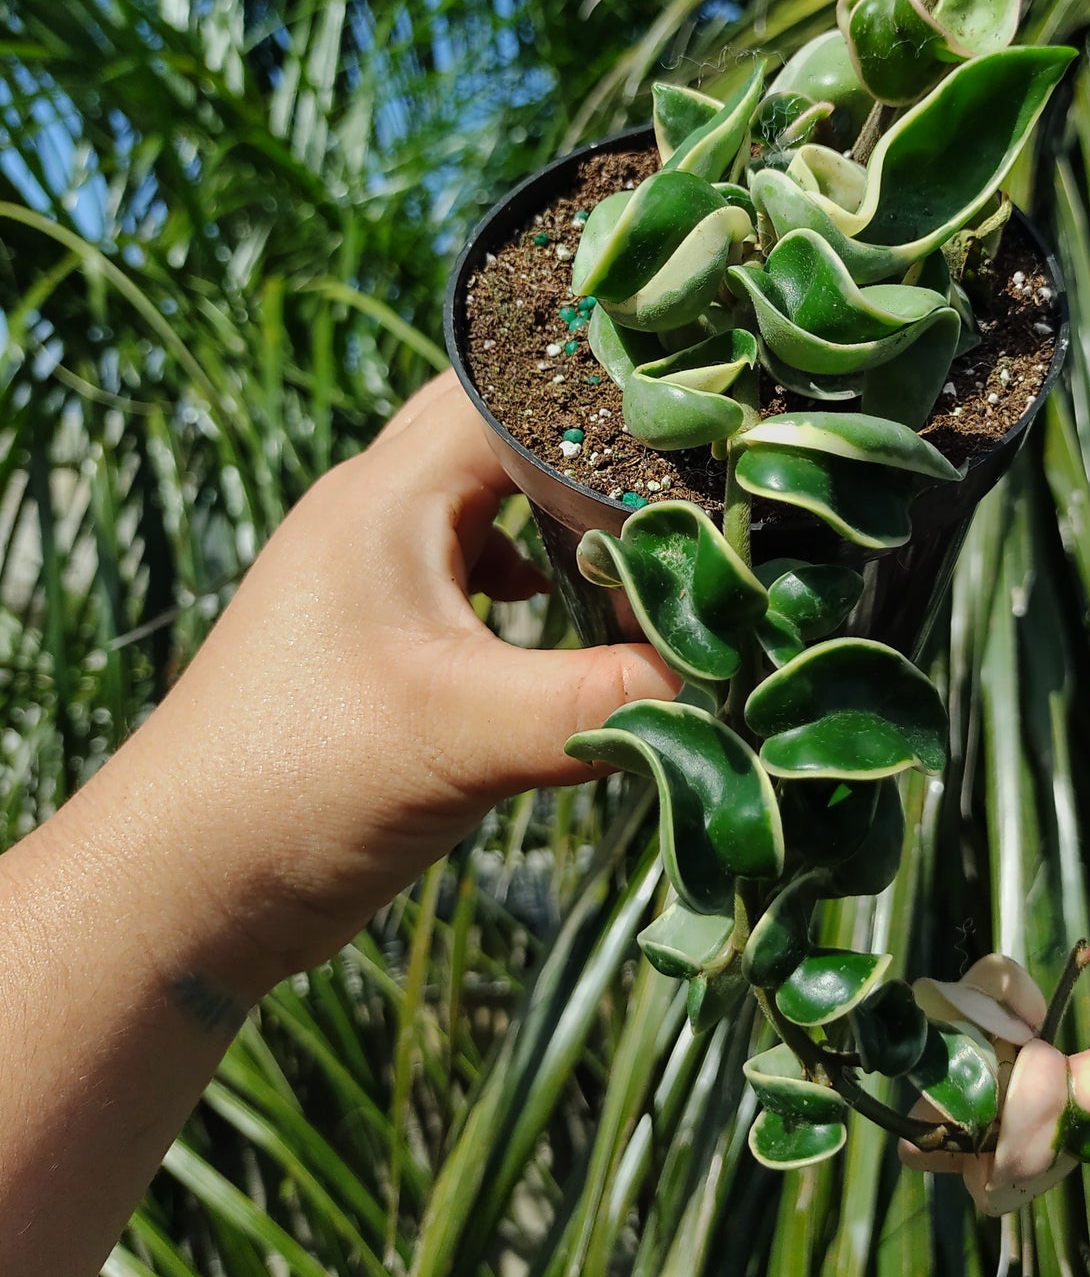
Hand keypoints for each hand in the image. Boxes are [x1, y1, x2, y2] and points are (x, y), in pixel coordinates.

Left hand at [73, 371, 677, 1002]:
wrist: (181, 886)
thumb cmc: (300, 784)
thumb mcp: (467, 735)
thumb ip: (602, 700)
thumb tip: (722, 675)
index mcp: (386, 497)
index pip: (512, 390)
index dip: (608, 402)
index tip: (702, 437)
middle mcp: (375, 512)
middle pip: (503, 431)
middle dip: (596, 451)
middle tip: (692, 479)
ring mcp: (372, 573)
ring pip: (489, 499)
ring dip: (564, 516)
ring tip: (648, 548)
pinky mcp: (378, 635)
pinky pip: (471, 565)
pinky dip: (532, 576)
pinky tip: (569, 620)